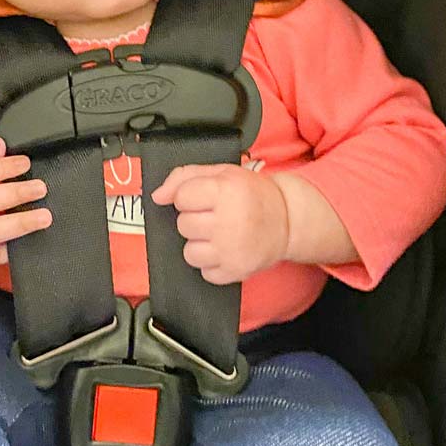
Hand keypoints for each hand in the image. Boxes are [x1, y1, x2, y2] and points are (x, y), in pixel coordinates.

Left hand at [150, 163, 289, 284]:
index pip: (181, 197)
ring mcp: (232, 250)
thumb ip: (185, 177)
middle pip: (184, 225)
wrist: (288, 220)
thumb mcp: (222, 172)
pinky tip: (225, 250)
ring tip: (219, 234)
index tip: (204, 198)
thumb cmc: (253, 195)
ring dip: (200, 244)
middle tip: (215, 216)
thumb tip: (157, 196)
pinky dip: (212, 264)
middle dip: (195, 219)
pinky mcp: (235, 271)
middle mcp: (229, 221)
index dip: (189, 197)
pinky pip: (204, 272)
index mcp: (226, 191)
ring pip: (189, 252)